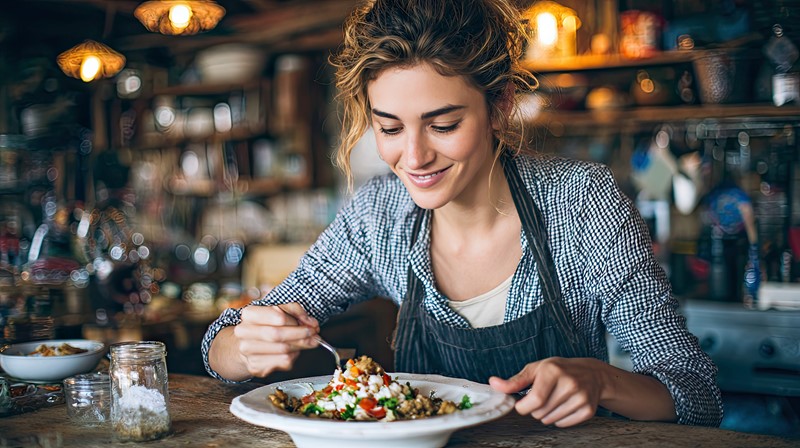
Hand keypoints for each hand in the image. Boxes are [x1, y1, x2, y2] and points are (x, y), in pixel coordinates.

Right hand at [233, 302, 319, 377]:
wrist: (248, 344)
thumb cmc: (266, 325)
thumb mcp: (279, 310)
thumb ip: (295, 311)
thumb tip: (309, 322)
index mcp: (249, 314)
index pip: (278, 316)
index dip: (297, 321)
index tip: (309, 323)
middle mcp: (244, 333)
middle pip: (278, 334)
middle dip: (301, 335)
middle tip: (313, 334)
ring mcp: (248, 351)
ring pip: (283, 350)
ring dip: (300, 346)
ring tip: (307, 342)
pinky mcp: (255, 366)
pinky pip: (282, 362)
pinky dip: (293, 357)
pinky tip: (292, 351)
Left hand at [488, 357, 605, 427]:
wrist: (592, 374)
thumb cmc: (559, 370)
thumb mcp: (537, 369)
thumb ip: (515, 380)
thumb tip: (493, 383)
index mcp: (553, 371)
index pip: (535, 400)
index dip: (523, 406)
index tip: (522, 403)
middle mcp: (569, 384)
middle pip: (540, 412)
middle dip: (534, 409)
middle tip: (542, 397)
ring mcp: (580, 397)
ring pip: (550, 420)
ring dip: (546, 415)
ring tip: (553, 400)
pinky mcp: (588, 410)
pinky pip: (563, 424)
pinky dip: (559, 419)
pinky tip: (564, 405)